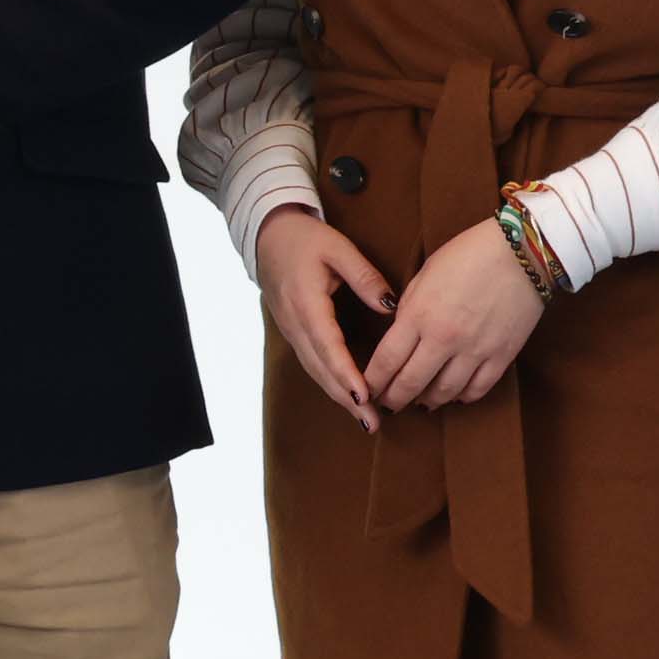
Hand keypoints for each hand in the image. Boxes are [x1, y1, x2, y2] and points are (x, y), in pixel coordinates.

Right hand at [253, 205, 398, 430]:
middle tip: (372, 422)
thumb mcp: (338, 248)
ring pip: (315, 370)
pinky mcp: (293, 332)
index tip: (365, 396)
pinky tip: (348, 396)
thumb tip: (391, 307)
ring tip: (365, 418)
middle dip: (346, 397)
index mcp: (306, 302)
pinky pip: (312, 363)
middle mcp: (295, 323)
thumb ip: (365, 277)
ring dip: (338, 396)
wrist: (267, 236)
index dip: (346, 373)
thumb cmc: (304, 238)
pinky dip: (330, 383)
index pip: (327, 345)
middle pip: (320, 368)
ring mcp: (291, 330)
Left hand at [357, 218, 547, 413]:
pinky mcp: (503, 355)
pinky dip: (462, 397)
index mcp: (419, 314)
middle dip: (394, 399)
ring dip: (427, 402)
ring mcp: (475, 350)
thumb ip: (408, 309)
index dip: (373, 382)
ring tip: (420, 402)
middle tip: (388, 405)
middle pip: (411, 383)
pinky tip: (454, 396)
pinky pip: (478, 389)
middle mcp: (444, 338)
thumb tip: (400, 336)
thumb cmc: (468, 255)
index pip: (387, 361)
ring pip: (444, 393)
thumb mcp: (424, 276)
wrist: (521, 251)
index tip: (366, 390)